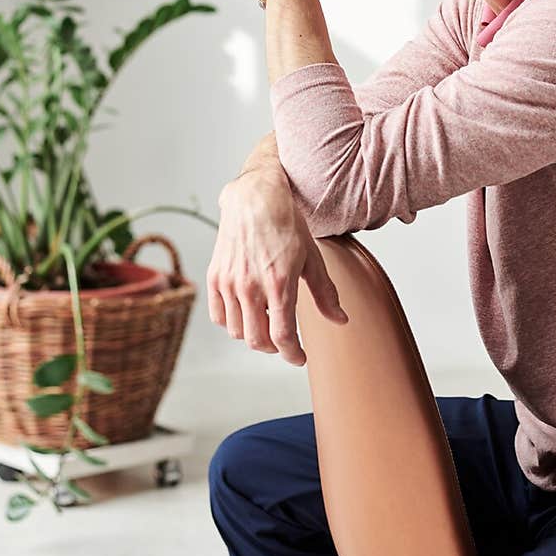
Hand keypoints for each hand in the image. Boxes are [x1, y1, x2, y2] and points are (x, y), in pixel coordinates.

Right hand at [206, 169, 348, 366]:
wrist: (255, 198)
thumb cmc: (286, 225)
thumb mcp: (312, 259)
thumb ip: (325, 294)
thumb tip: (341, 320)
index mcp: (279, 283)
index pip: (282, 336)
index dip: (292, 354)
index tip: (300, 357)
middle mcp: (250, 286)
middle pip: (258, 340)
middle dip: (275, 348)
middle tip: (285, 342)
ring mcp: (229, 283)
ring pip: (238, 331)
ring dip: (254, 334)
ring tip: (267, 321)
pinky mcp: (215, 277)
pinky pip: (219, 316)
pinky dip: (233, 322)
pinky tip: (247, 312)